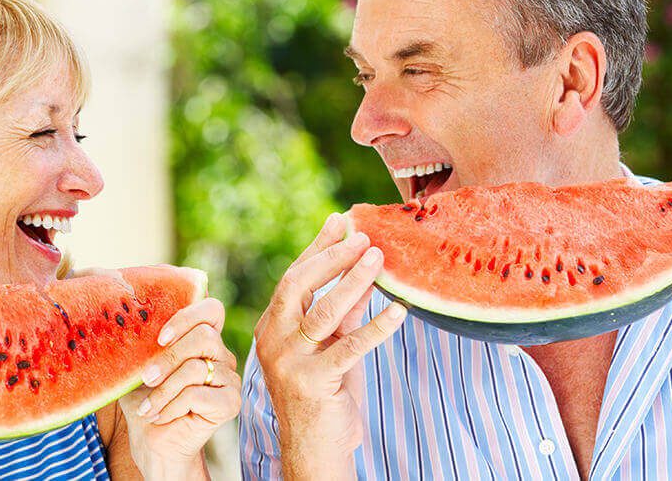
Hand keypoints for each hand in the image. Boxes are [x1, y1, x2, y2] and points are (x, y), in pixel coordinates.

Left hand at [117, 297, 239, 479]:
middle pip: (204, 336)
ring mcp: (229, 379)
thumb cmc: (147, 402)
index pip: (211, 310)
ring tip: (147, 407)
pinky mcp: (230, 402)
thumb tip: (125, 324)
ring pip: (195, 368)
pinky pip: (197, 394)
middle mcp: (221, 356)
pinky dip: (172, 406)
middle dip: (168, 358)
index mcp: (203, 340)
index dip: (188, 316)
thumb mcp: (138, 369)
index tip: (160, 338)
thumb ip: (141, 344)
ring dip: (164, 390)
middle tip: (146, 378)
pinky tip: (161, 416)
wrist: (154, 443)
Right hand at [253, 212, 405, 480]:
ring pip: (323, 311)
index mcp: (272, 327)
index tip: (340, 221)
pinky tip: (399, 310)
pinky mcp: (311, 382)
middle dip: (334, 258)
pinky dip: (377, 327)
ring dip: (354, 282)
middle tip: (364, 237)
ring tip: (380, 259)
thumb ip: (341, 315)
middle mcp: (273, 340)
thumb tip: (363, 273)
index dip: (318, 247)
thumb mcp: (330, 348)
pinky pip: (349, 347)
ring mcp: (288, 361)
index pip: (294, 277)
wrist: (314, 451)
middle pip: (300, 286)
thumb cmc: (324, 397)